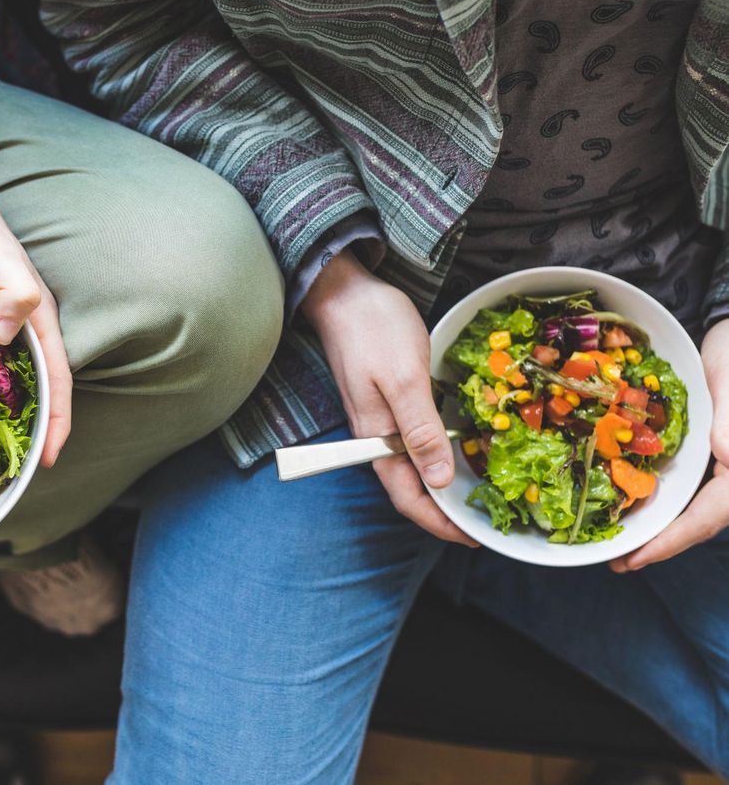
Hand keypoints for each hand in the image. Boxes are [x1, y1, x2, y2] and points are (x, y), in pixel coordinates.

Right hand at [302, 252, 476, 545]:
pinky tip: (461, 446)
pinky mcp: (390, 400)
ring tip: (481, 489)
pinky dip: (440, 452)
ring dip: (445, 483)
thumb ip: (420, 431)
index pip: (408, 498)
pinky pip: (417, 440)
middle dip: (445, 510)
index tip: (474, 538)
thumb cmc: (373, 330)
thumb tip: (440, 482)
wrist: (344, 292)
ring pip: (415, 465)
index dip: (440, 523)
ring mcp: (382, 419)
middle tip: (486, 519)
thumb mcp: (403, 380)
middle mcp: (377, 436)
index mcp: (377, 439)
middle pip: (411, 488)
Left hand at [611, 318, 728, 571]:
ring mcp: (724, 460)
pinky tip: (635, 501)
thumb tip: (726, 458)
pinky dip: (662, 499)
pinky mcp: (711, 448)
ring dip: (659, 525)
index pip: (708, 516)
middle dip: (660, 543)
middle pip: (699, 520)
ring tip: (622, 541)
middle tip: (619, 561)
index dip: (671, 542)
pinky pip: (688, 484)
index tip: (636, 560)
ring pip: (693, 505)